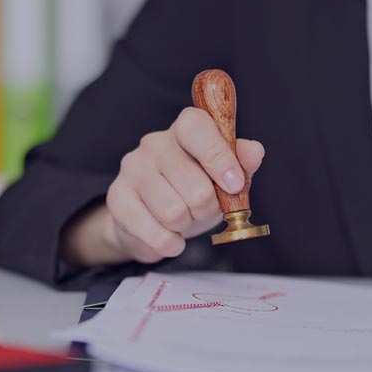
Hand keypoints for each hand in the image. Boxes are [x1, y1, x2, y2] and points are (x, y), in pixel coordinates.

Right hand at [61, 107, 263, 266]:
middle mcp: (154, 143)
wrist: (152, 220)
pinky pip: (155, 233)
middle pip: (194, 186)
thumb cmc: (194, 191)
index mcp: (184, 130)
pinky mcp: (117, 199)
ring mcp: (132, 169)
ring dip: (187, 225)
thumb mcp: (224, 176)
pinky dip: (171, 244)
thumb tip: (254, 151)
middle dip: (207, 209)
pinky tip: (171, 237)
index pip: (196, 127)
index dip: (219, 157)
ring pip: (173, 212)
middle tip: (203, 209)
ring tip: (183, 220)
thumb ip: (242, 163)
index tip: (234, 185)